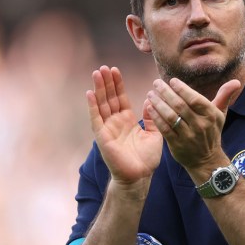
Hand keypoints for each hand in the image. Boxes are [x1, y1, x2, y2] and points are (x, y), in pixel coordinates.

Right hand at [86, 66, 162, 183]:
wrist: (139, 177)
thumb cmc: (147, 159)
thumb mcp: (155, 134)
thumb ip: (153, 118)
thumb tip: (152, 100)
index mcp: (127, 120)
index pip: (121, 98)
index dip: (117, 84)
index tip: (114, 70)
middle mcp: (116, 122)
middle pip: (109, 98)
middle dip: (106, 82)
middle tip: (103, 67)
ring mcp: (108, 129)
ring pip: (102, 105)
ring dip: (98, 89)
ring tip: (96, 73)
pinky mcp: (102, 137)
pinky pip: (96, 119)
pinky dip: (92, 106)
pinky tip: (89, 93)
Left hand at [145, 77, 240, 175]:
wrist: (207, 161)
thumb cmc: (212, 132)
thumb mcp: (220, 115)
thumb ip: (224, 96)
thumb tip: (236, 82)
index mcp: (211, 116)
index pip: (195, 99)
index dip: (182, 89)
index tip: (172, 80)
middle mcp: (201, 126)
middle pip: (180, 105)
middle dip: (166, 92)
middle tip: (156, 83)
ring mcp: (189, 136)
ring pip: (171, 116)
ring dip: (159, 103)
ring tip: (151, 94)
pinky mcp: (177, 145)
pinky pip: (164, 129)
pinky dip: (156, 117)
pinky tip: (150, 108)